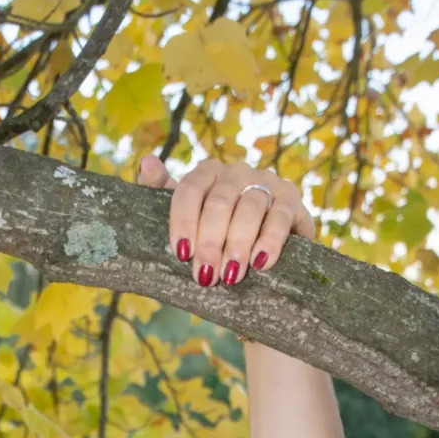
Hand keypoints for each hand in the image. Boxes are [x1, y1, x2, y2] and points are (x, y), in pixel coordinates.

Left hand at [137, 156, 315, 287]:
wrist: (259, 249)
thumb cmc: (214, 234)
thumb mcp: (187, 218)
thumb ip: (161, 192)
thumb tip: (146, 162)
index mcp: (208, 173)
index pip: (190, 188)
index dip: (184, 221)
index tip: (181, 254)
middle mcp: (237, 172)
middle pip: (220, 201)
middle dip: (211, 241)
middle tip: (205, 276)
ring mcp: (267, 182)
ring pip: (251, 207)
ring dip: (239, 243)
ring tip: (230, 275)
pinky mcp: (291, 199)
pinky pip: (280, 216)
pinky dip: (270, 240)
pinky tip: (261, 263)